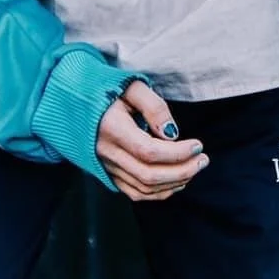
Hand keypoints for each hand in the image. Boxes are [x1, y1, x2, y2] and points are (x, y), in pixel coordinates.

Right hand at [94, 79, 208, 201]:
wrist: (75, 101)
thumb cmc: (106, 89)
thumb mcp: (131, 86)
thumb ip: (154, 107)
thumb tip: (173, 133)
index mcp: (111, 129)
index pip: (148, 151)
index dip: (177, 153)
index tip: (198, 145)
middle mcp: (107, 153)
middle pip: (148, 175)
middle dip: (182, 170)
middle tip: (203, 159)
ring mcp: (106, 167)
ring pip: (143, 188)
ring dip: (174, 183)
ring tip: (195, 168)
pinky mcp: (108, 174)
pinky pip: (135, 192)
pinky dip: (159, 193)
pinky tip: (177, 182)